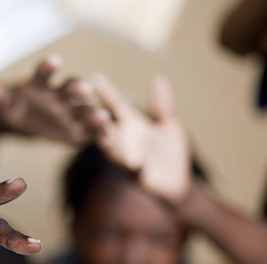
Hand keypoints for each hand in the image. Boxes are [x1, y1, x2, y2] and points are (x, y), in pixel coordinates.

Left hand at [0, 56, 94, 145]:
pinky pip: (89, 131)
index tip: (54, 60)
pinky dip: (99, 135)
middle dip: (78, 88)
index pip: (44, 73)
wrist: (23, 120)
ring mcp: (70, 112)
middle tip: (86, 89)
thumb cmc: (13, 108)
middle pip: (71, 88)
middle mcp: (59, 95)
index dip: (48, 67)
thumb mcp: (2, 103)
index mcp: (40, 86)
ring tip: (102, 117)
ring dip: (93, 112)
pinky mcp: (76, 129)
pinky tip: (107, 141)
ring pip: (84, 110)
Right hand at [82, 74, 190, 204]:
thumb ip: (162, 105)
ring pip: (113, 150)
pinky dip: (136, 169)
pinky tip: (137, 165)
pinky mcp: (139, 177)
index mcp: (131, 124)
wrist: (178, 184)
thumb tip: (157, 78)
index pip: (116, 105)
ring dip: (108, 142)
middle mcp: (124, 141)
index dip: (107, 92)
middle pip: (106, 127)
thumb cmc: (170, 153)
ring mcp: (128, 159)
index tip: (95, 77)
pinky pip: (135, 173)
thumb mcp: (169, 125)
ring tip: (105, 130)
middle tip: (88, 104)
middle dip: (96, 117)